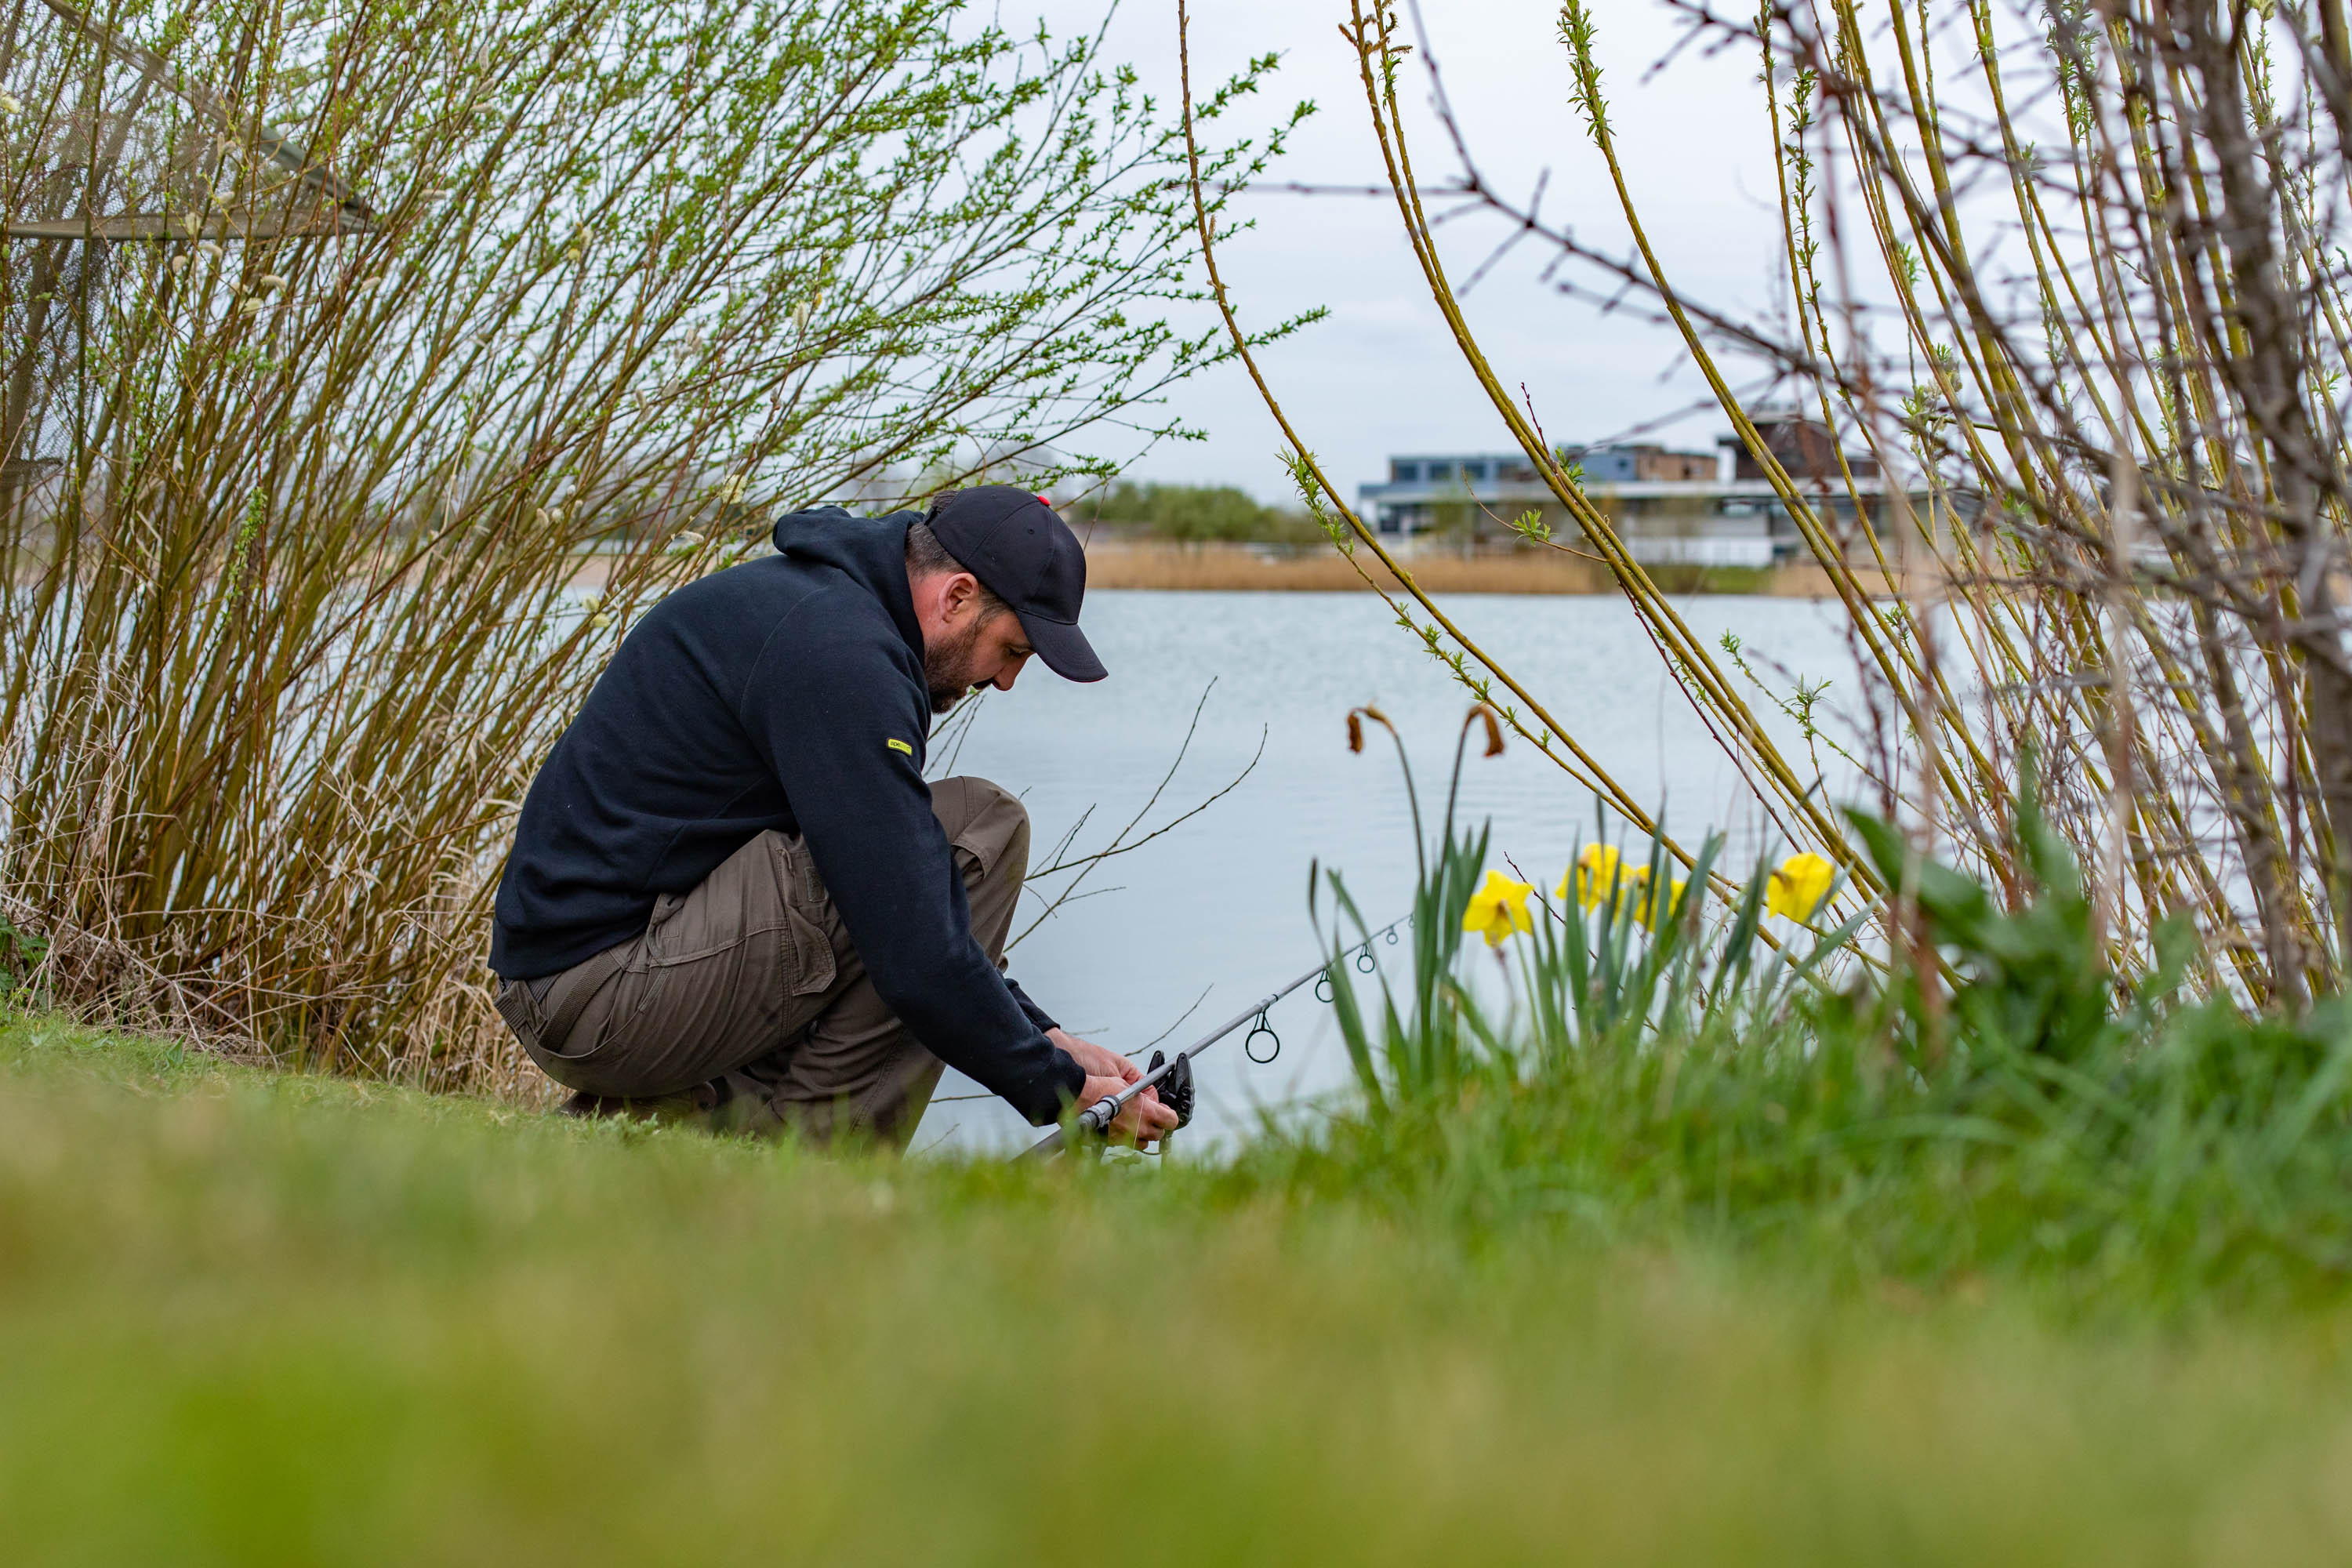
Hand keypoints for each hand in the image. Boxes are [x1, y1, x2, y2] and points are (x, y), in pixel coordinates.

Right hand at [1052, 1028, 1179, 1146]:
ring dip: (1143, 1134)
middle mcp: (1138, 1128)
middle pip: (1159, 1134)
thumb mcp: (1126, 1081)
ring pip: (1144, 1143)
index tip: (1165, 1111)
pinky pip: (1126, 1145)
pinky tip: (1121, 1127)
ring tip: (1136, 1123)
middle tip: (1150, 1115)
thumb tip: (1150, 1097)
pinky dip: (1127, 1137)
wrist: (1077, 1097)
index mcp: (1146, 1112)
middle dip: (1157, 1125)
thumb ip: (1143, 1092)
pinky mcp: (1112, 1143)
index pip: (1171, 1120)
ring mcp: (1125, 1138)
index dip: (1170, 1115)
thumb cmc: (1099, 1087)